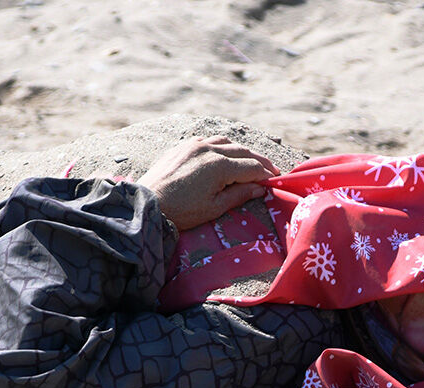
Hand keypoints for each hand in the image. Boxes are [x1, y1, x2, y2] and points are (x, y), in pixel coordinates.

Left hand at [137, 136, 280, 229]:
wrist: (148, 203)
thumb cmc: (182, 211)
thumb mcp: (214, 208)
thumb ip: (239, 195)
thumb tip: (259, 188)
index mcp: (220, 165)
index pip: (251, 167)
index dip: (266, 174)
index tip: (275, 179)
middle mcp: (210, 149)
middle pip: (243, 151)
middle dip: (258, 161)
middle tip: (270, 169)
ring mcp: (195, 144)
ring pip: (226, 142)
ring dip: (241, 151)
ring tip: (250, 161)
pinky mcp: (183, 146)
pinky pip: (209, 140)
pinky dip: (221, 146)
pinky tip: (223, 154)